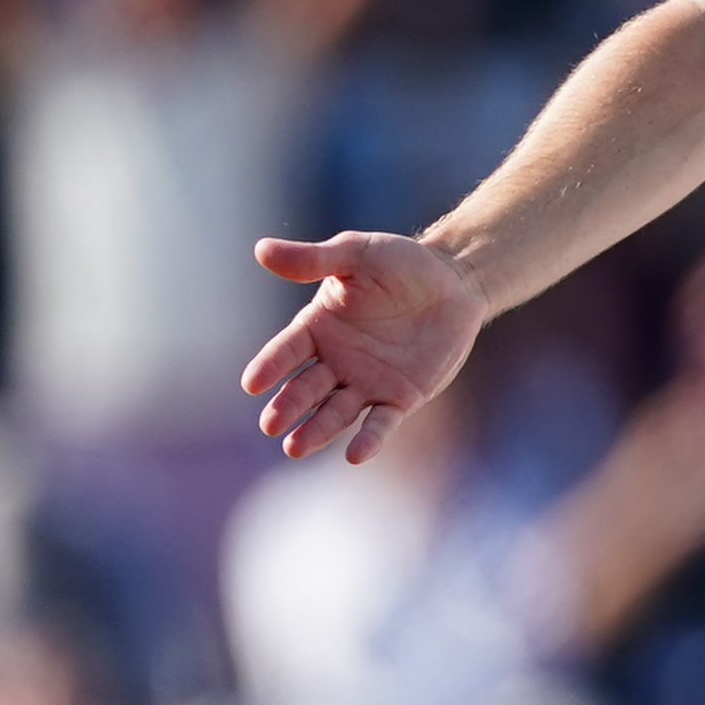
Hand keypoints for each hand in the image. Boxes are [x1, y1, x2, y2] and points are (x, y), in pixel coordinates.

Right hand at [242, 231, 483, 463]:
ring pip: (335, 411)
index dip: (270, 366)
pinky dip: (369, 438)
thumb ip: (312, 260)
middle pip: (306, 388)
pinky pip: (381, 422)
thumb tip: (260, 250)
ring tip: (294, 448)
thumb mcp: (356, 254)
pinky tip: (355, 454)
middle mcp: (335, 361)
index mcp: (317, 327)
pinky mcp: (399, 397)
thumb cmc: (399, 263)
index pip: (287, 350)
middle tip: (270, 425)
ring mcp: (366, 382)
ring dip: (316, 430)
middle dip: (288, 406)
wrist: (453, 282)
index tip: (251, 384)